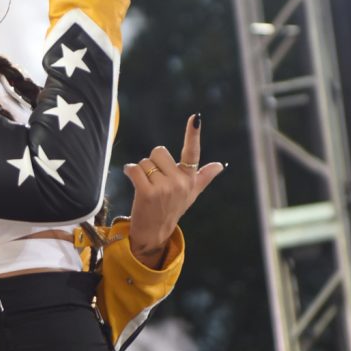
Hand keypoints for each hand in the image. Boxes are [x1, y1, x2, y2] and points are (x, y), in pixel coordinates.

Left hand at [124, 115, 225, 265]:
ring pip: (145, 161)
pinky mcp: (148, 193)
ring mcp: (165, 188)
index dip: (193, 134)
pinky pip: (135, 169)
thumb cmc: (172, 209)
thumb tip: (220, 165)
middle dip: (152, 163)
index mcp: (190, 179)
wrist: (155, 233)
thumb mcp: (191, 193)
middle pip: (159, 151)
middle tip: (154, 181)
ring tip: (146, 186)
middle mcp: (180, 182)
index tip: (196, 118)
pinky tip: (131, 177)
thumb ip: (204, 177)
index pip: (193, 153)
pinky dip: (129, 171)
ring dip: (141, 170)